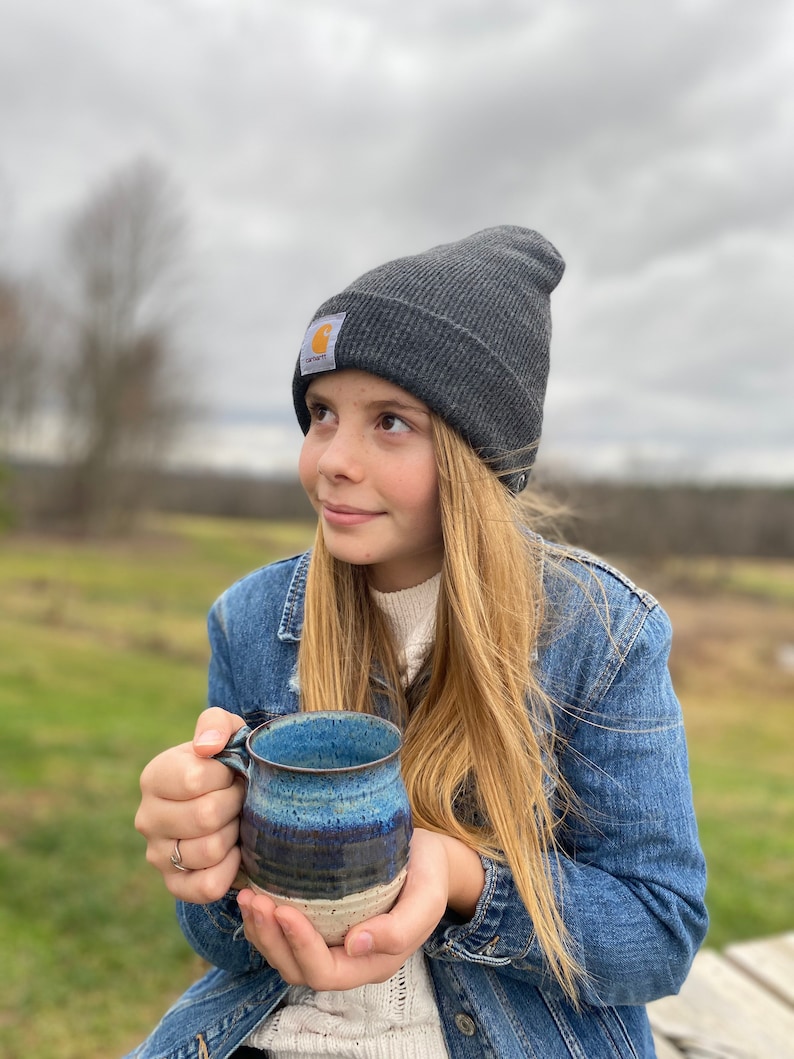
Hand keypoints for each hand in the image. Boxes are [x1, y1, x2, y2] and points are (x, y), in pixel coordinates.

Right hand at [134, 707, 247, 902]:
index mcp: (154, 777)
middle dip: (235, 805)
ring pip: (208, 851)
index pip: (193, 780)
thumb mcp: (225, 731)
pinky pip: (207, 887)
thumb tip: (207, 747)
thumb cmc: (228, 763)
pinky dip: (230, 869)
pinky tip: (233, 851)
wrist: (232, 799)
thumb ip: (215, 725)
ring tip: (234, 821)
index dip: (226, 776)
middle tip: (239, 798)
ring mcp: (157, 855)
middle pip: (205, 817)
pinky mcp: (174, 885)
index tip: (232, 772)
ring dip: (234, 835)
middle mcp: (147, 818)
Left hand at [236, 828, 484, 989]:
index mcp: (372, 963)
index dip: (300, 946)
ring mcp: (331, 942)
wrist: (429, 857)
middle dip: (271, 939)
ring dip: (260, 932)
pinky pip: (284, 934)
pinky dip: (264, 920)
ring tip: (247, 897)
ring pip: (284, 956)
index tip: (284, 909)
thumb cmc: (429, 876)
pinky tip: (254, 892)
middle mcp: (347, 960)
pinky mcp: (320, 922)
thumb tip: (355, 945)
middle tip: (255, 900)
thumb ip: (399, 929)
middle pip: (297, 970)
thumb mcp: (427, 899)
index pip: (326, 971)